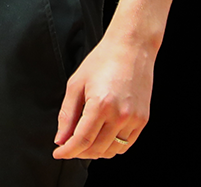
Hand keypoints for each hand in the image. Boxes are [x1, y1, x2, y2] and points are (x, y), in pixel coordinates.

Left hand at [52, 31, 153, 160]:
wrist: (132, 47)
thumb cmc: (102, 61)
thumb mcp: (76, 84)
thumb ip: (67, 115)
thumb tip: (61, 140)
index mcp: (100, 105)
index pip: (81, 141)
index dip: (67, 151)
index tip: (58, 153)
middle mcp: (119, 115)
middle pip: (95, 149)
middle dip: (78, 152)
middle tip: (68, 145)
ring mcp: (133, 119)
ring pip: (111, 151)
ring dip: (95, 152)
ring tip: (85, 141)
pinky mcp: (142, 120)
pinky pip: (126, 145)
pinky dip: (112, 147)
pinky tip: (102, 138)